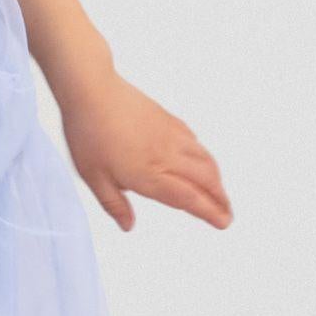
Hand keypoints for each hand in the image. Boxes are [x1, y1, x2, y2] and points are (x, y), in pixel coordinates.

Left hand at [58, 70, 231, 230]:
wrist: (93, 90)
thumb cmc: (88, 133)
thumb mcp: (93, 177)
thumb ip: (114, 204)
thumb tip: (128, 226)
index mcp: (148, 175)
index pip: (189, 198)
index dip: (209, 213)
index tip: (223, 223)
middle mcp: (166, 156)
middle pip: (205, 180)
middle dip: (221, 199)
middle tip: (227, 213)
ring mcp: (170, 136)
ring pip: (205, 159)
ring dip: (217, 178)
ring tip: (219, 191)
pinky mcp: (168, 120)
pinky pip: (195, 141)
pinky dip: (204, 156)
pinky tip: (201, 159)